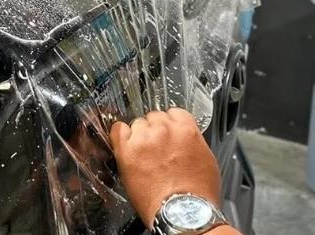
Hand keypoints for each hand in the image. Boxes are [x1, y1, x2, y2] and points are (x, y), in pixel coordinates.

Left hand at [109, 109, 221, 226]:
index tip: (169, 133)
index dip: (171, 124)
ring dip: (140, 136)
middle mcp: (164, 129)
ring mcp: (144, 138)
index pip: (174, 112)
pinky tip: (126, 145)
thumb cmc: (197, 193)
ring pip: (138, 124)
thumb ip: (192, 141)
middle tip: (157, 149)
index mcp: (186, 130)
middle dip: (156, 130)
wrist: (182, 212)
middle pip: (154, 117)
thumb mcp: (206, 160)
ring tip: (145, 156)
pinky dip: (121, 135)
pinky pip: (118, 130)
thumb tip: (184, 137)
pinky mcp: (127, 150)